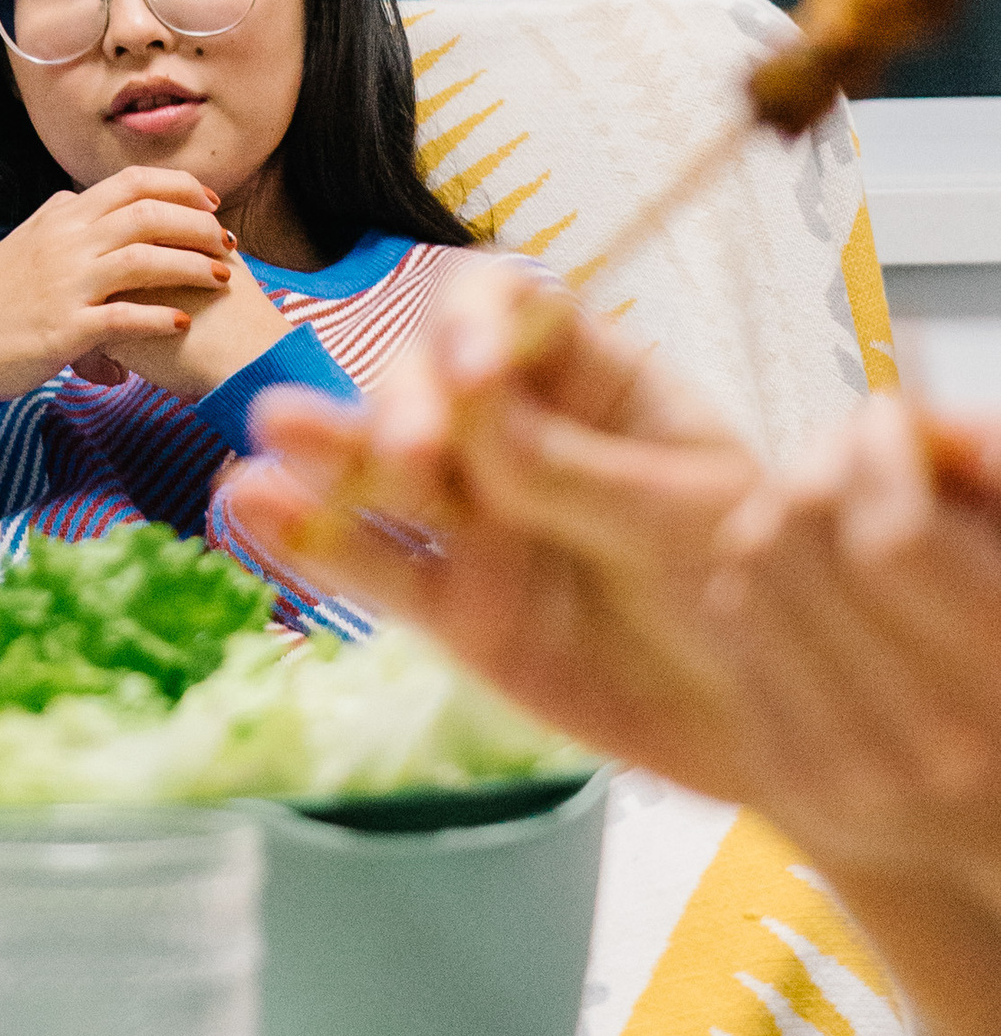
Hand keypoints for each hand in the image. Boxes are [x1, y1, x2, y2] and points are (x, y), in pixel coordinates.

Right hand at [0, 167, 260, 402]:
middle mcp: (65, 241)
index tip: (210, 203)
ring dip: (191, 266)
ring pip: (144, 259)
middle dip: (198, 225)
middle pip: (149, 214)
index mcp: (61, 216)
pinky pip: (124, 316)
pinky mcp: (65, 328)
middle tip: (226, 242)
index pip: (133, 182)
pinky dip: (159, 316)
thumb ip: (60, 220)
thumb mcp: (23, 243)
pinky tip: (181, 321)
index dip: (181, 188)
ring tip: (221, 278)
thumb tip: (85, 199)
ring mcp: (65, 283)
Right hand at [239, 281, 1000, 1035]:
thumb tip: (470, 407)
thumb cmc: (763, 591)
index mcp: (598, 385)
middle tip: (414, 449)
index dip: (475, 323)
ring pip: (384, 469)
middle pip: (428, 383)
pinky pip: (371, 566)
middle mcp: (521, 439)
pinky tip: (248, 508)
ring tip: (276, 432)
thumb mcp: (690, 516)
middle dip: (405, 399)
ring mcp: (480, 523)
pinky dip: (307, 538)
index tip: (471, 369)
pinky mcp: (453, 607)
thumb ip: (575, 468)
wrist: (786, 723)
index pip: (511, 312)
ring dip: (329, 445)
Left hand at [688, 397, 1000, 1035]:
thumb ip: (994, 488)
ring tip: (831, 504)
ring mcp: (843, 775)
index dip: (879, 455)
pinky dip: (756, 578)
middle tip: (852, 445)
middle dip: (819, 464)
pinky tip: (808, 577)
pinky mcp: (788, 781)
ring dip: (777, 510)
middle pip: (801, 546)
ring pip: (748, 575)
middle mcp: (922, 749)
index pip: (891, 540)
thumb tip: (919, 427)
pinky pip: (730, 627)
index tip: (895, 419)